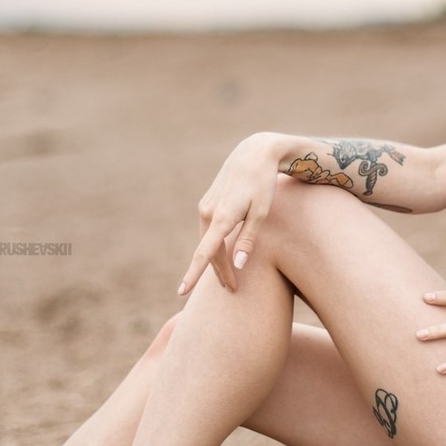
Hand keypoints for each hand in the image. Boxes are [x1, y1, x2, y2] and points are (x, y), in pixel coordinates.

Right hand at [177, 133, 284, 294]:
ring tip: (230, 279)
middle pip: (210, 252)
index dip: (194, 274)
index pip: (205, 252)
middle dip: (220, 272)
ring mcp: (205, 207)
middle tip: (233, 290)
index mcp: (223, 217)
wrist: (253, 154)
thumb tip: (238, 265)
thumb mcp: (261, 213)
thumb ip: (249, 240)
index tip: (182, 292)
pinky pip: (208, 232)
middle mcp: (208, 212)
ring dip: (217, 261)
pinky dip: (214, 246)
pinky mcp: (207, 203)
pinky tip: (221, 255)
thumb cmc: (263, 184)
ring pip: (208, 242)